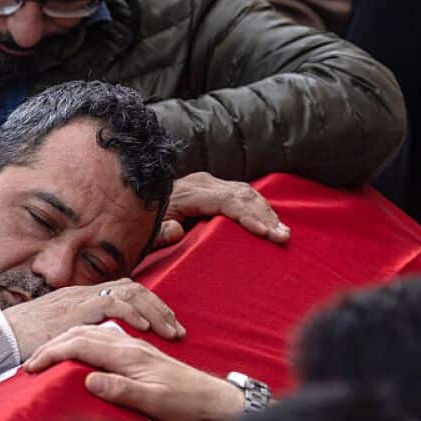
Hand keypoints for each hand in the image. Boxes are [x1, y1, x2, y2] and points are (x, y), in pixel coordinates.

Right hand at [3, 279, 183, 359]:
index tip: (165, 326)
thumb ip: (76, 333)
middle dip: (159, 307)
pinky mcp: (76, 309)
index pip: (124, 291)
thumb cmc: (22, 340)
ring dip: (154, 312)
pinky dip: (134, 314)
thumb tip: (96, 343)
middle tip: (177, 329)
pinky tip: (147, 329)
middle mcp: (84, 293)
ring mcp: (81, 298)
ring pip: (129, 293)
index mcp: (82, 298)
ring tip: (171, 331)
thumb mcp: (55, 333)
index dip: (148, 306)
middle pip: (133, 287)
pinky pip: (113, 304)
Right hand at [24, 326, 244, 420]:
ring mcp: (133, 348)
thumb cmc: (187, 404)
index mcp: (128, 354)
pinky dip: (82, 342)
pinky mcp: (137, 354)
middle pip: (81, 334)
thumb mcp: (155, 401)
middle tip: (30, 364)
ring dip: (65, 342)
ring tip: (47, 357)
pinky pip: (102, 339)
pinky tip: (78, 354)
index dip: (52, 354)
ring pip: (91, 333)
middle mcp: (128, 345)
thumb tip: (89, 380)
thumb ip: (122, 390)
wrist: (215, 400)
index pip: (80, 345)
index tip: (32, 368)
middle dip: (51, 346)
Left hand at [156, 172, 289, 247]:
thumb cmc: (144, 223)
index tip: (265, 233)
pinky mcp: (214, 188)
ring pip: (246, 192)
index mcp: (188, 192)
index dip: (247, 216)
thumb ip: (160, 234)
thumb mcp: (146, 232)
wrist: (137, 204)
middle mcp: (202, 182)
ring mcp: (209, 183)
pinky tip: (271, 223)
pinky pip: (242, 194)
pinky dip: (259, 208)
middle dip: (265, 216)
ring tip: (283, 233)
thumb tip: (176, 231)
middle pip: (242, 195)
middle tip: (283, 238)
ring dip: (266, 212)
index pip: (226, 201)